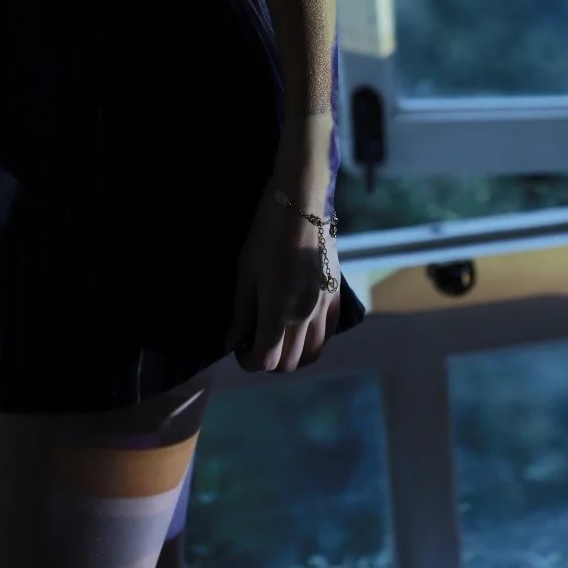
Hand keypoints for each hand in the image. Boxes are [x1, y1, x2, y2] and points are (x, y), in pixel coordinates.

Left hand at [223, 184, 340, 373]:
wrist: (303, 204)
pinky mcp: (335, 296)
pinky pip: (328, 333)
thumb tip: (232, 340)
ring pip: (313, 354)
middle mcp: (304, 316)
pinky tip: (299, 327)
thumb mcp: (245, 271)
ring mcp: (323, 308)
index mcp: (278, 311)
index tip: (238, 351)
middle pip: (289, 363)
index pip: (265, 360)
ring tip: (277, 339)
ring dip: (292, 356)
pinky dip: (313, 340)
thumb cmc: (265, 233)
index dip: (248, 362)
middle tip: (253, 344)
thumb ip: (241, 311)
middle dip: (268, 361)